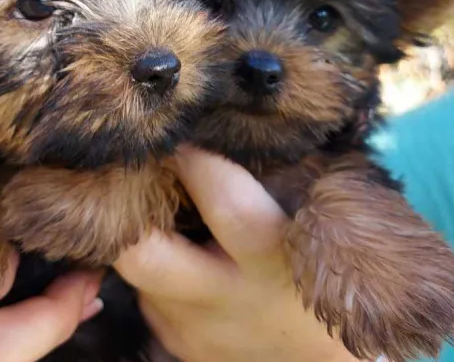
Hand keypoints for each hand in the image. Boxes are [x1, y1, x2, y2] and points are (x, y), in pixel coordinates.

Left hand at [114, 146, 358, 361]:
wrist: (326, 356)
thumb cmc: (325, 266)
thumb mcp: (314, 216)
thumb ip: (281, 172)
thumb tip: (234, 115)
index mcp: (275, 258)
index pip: (227, 204)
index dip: (194, 160)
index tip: (179, 128)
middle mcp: (230, 299)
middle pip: (146, 256)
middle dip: (127, 209)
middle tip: (134, 171)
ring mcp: (198, 329)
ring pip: (136, 276)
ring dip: (140, 237)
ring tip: (159, 210)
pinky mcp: (181, 346)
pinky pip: (147, 298)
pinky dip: (156, 270)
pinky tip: (180, 255)